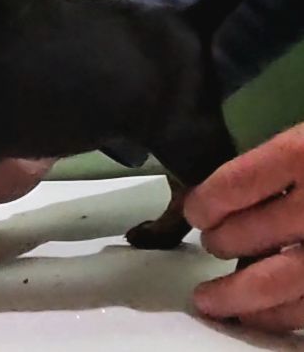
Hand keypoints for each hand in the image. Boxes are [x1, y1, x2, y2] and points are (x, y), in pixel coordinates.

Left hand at [185, 123, 303, 331]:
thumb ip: (284, 161)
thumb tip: (225, 194)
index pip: (239, 182)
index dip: (209, 200)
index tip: (196, 210)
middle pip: (253, 232)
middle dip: (222, 242)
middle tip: (211, 244)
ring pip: (281, 283)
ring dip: (238, 296)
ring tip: (211, 301)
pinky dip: (285, 319)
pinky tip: (264, 319)